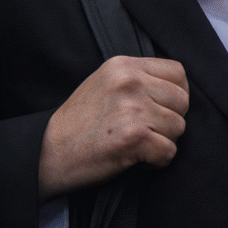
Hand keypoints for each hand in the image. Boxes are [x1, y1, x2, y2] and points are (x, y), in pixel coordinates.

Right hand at [38, 56, 189, 200]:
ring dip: (163, 141)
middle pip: (182, 101)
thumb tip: (178, 88)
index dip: (177, 94)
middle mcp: (130, 82)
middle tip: (148, 131)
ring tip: (138, 144)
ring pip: (179, 127)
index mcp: (124, 66)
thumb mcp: (105, 84)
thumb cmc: (77, 124)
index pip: (178, 72)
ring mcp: (133, 109)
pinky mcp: (134, 137)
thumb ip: (139, 79)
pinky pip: (169, 151)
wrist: (45, 154)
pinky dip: (157, 161)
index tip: (164, 109)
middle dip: (171, 120)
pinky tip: (137, 158)